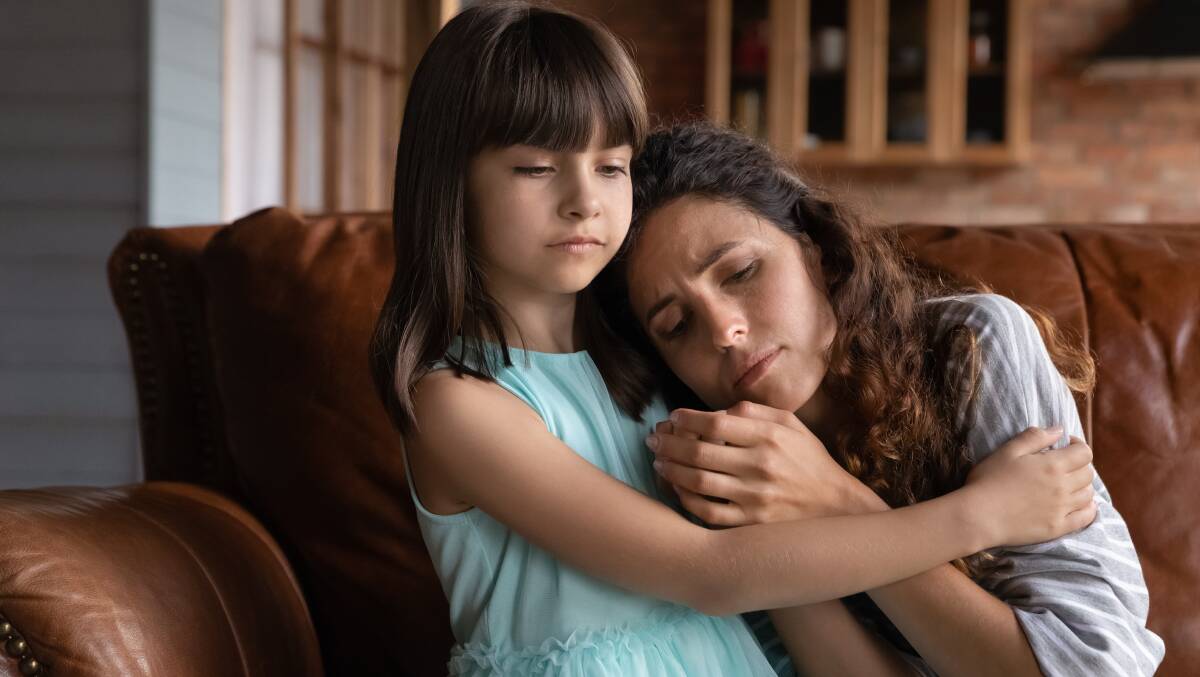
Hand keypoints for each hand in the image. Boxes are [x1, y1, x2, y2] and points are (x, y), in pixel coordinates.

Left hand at [647, 401, 881, 525]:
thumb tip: (718, 409)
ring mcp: (755, 497)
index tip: (673, 417)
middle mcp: (761, 466)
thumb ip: (755, 411)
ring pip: (698, 482)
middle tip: (654, 439)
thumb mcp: (791, 425)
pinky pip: (707, 512)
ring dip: (671, 470)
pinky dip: (686, 499)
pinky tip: (677, 488)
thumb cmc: (808, 460)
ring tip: (658, 462)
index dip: (687, 419)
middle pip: (700, 452)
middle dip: (669, 443)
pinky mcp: (751, 523)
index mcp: (770, 436)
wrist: (836, 506)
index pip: (716, 422)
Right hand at [964, 426, 1096, 547]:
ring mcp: (1062, 509)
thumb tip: (1059, 430)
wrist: (978, 516)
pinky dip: (1088, 509)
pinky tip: (1080, 505)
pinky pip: (1086, 518)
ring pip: (1088, 494)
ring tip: (1067, 484)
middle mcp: (1063, 487)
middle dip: (1079, 465)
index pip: (1084, 452)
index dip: (1078, 446)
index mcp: (1053, 465)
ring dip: (1082, 486)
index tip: (1065, 446)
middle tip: (1063, 466)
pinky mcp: (1058, 527)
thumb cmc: (988, 480)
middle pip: (1088, 473)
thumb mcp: (1007, 451)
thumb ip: (1034, 437)